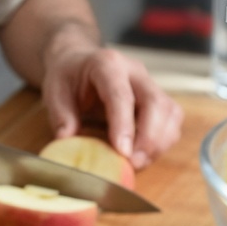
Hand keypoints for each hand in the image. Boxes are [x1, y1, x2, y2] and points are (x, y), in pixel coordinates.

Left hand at [41, 43, 182, 168]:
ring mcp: (150, 83)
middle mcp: (134, 71)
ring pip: (170, 112)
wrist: (79, 62)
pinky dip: (163, 141)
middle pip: (155, 103)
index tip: (123, 152)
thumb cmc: (68, 77)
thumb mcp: (54, 92)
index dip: (124, 125)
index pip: (121, 95)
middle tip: (134, 163)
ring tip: (139, 163)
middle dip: (149, 138)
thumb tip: (67, 141)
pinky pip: (172, 120)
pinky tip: (145, 155)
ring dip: (159, 142)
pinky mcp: (158, 98)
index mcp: (107, 64)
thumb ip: (61, 116)